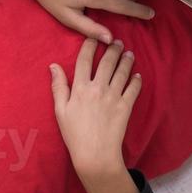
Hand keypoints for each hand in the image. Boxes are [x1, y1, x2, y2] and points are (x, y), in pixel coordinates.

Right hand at [50, 39, 140, 184]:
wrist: (95, 154)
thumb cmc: (74, 134)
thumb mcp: (60, 110)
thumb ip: (58, 86)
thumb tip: (53, 66)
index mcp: (80, 88)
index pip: (84, 60)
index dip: (89, 46)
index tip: (93, 38)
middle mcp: (98, 88)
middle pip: (107, 62)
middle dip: (113, 49)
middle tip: (117, 42)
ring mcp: (114, 96)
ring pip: (122, 72)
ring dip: (126, 60)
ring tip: (129, 53)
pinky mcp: (126, 106)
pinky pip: (133, 89)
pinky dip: (136, 80)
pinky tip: (137, 74)